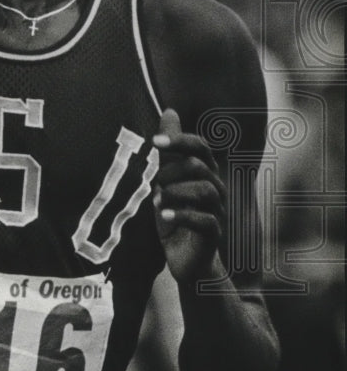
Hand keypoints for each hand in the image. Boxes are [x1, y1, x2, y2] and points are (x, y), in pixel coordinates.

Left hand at [152, 108, 226, 284]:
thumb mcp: (167, 181)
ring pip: (204, 190)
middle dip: (170, 171)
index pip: (200, 147)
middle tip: (154, 183)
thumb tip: (170, 111)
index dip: (180, 140)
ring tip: (157, 201)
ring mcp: (217, 211)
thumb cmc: (176, 216)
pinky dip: (181, 214)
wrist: (186, 259)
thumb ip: (169, 151)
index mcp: (205, 173)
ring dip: (175, 192)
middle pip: (199, 166)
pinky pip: (204, 220)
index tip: (155, 141)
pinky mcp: (214, 233)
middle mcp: (215, 188)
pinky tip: (162, 214)